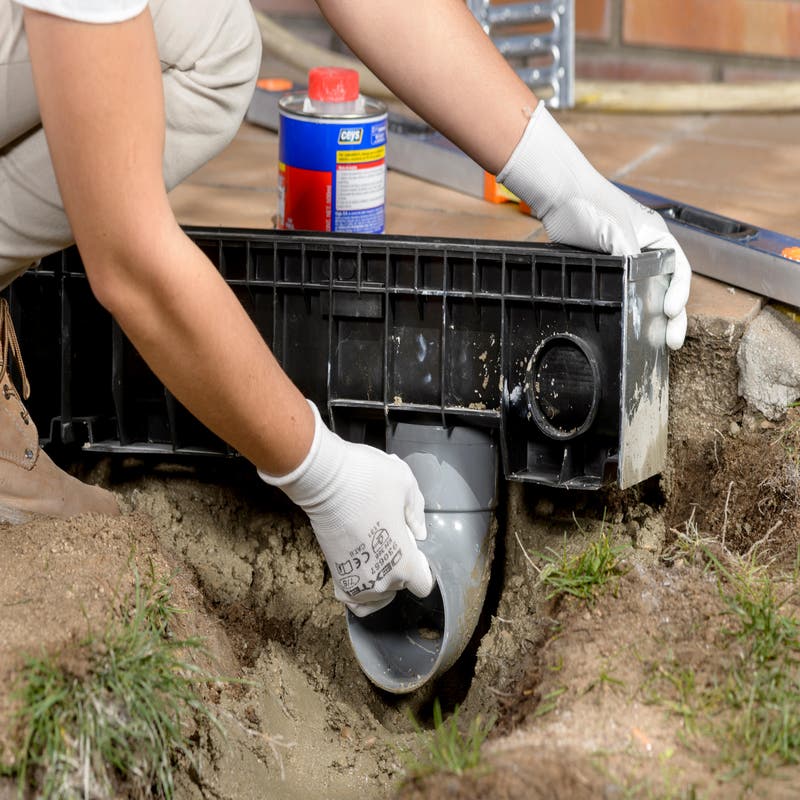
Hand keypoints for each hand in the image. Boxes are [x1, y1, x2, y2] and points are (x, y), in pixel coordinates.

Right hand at [258, 401, 433, 615]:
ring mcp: (356, 582)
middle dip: (402, 566)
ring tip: (378, 557)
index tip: (414, 547)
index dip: (422, 566)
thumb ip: (417, 513)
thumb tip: (419, 533)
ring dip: (383, 581)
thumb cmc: (369, 480)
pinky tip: (364, 575)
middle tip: (391, 540)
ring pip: (378, 596)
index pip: (423, 585)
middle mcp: (381, 581)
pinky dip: (363, 594)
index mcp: (404, 563)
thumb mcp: (406, 485)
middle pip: (401, 586)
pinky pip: (355, 601)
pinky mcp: (337, 577)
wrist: (325, 479)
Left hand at [498, 102, 690, 349]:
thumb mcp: (616, 234)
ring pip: (645, 291)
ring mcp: (624, 259)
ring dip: (652, 316)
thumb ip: (629, 260)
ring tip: (657, 341)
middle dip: (672, 316)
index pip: (679, 270)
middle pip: (666, 287)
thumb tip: (634, 290)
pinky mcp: (603, 266)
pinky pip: (622, 290)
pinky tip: (627, 324)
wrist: (559, 194)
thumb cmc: (591, 204)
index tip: (670, 312)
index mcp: (656, 238)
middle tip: (673, 342)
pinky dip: (628, 307)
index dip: (679, 293)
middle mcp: (644, 249)